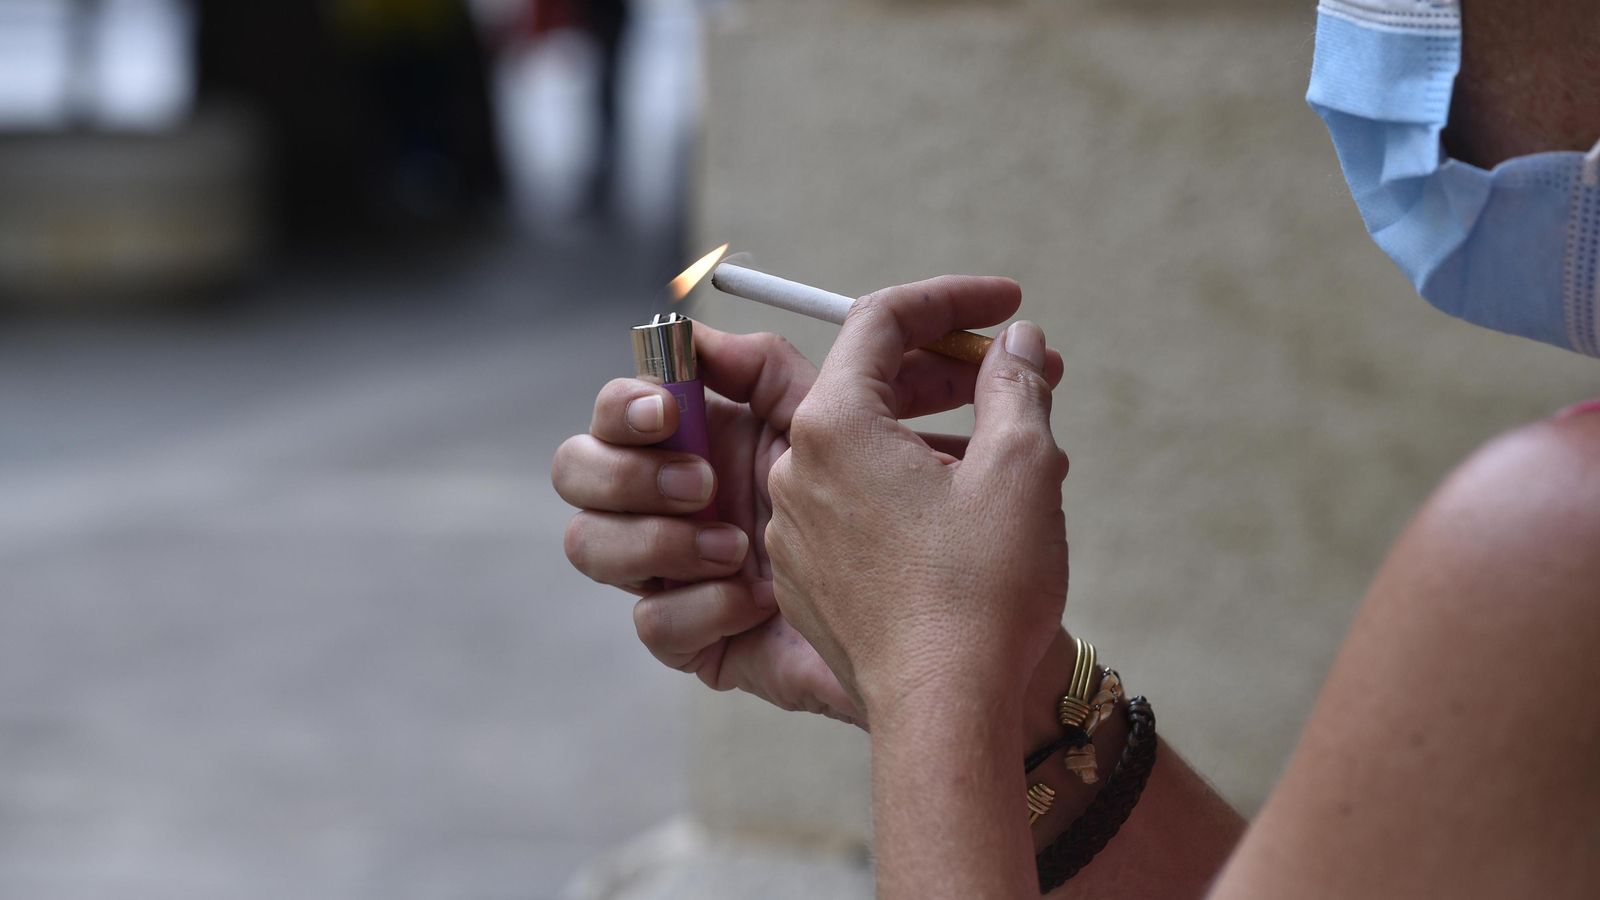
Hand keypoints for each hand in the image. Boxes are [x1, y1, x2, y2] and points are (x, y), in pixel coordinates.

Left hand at [552, 319, 1061, 725]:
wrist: (943, 712)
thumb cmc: (982, 589)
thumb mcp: (1021, 466)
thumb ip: (1015, 382)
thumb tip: (1016, 342)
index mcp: (835, 424)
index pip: (883, 320)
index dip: (953, 301)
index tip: (1010, 305)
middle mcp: (796, 469)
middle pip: (873, 384)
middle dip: (957, 371)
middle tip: (1030, 374)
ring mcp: (795, 529)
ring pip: (869, 449)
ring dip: (939, 433)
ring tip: (1019, 449)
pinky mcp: (809, 578)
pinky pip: (858, 506)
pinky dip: (911, 489)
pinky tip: (973, 511)